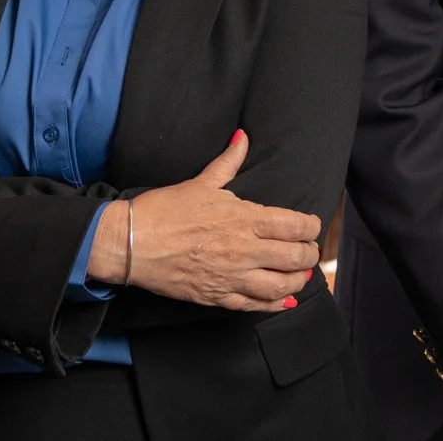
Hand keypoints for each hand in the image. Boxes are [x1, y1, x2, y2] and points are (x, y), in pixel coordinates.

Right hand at [108, 129, 321, 311]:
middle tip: (310, 251)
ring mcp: (232, 277)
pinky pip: (255, 306)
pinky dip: (275, 304)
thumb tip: (243, 136)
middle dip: (309, 254)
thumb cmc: (165, 211)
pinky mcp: (217, 297)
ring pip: (281, 286)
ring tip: (301, 275)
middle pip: (296, 257)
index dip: (311, 227)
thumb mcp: (201, 182)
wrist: (131, 244)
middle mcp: (245, 250)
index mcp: (245, 219)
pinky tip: (284, 300)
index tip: (312, 226)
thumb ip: (229, 162)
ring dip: (298, 281)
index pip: (295, 226)